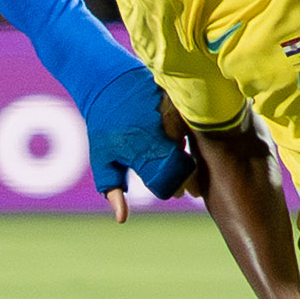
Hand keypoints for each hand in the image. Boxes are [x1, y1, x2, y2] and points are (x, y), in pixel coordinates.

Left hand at [80, 68, 195, 211]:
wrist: (104, 79)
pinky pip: (193, 119)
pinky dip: (195, 131)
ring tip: (196, 164)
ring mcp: (170, 113)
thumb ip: (112, 189)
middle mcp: (159, 133)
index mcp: (142, 151)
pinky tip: (193, 140)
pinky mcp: (177, 98)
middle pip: (187, 162)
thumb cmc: (101, 124)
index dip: (177, 189)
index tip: (180, 194)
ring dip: (198, 153)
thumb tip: (121, 219)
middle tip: (193, 187)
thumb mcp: (101, 159)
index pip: (171, 180)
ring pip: (195, 139)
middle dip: (192, 176)